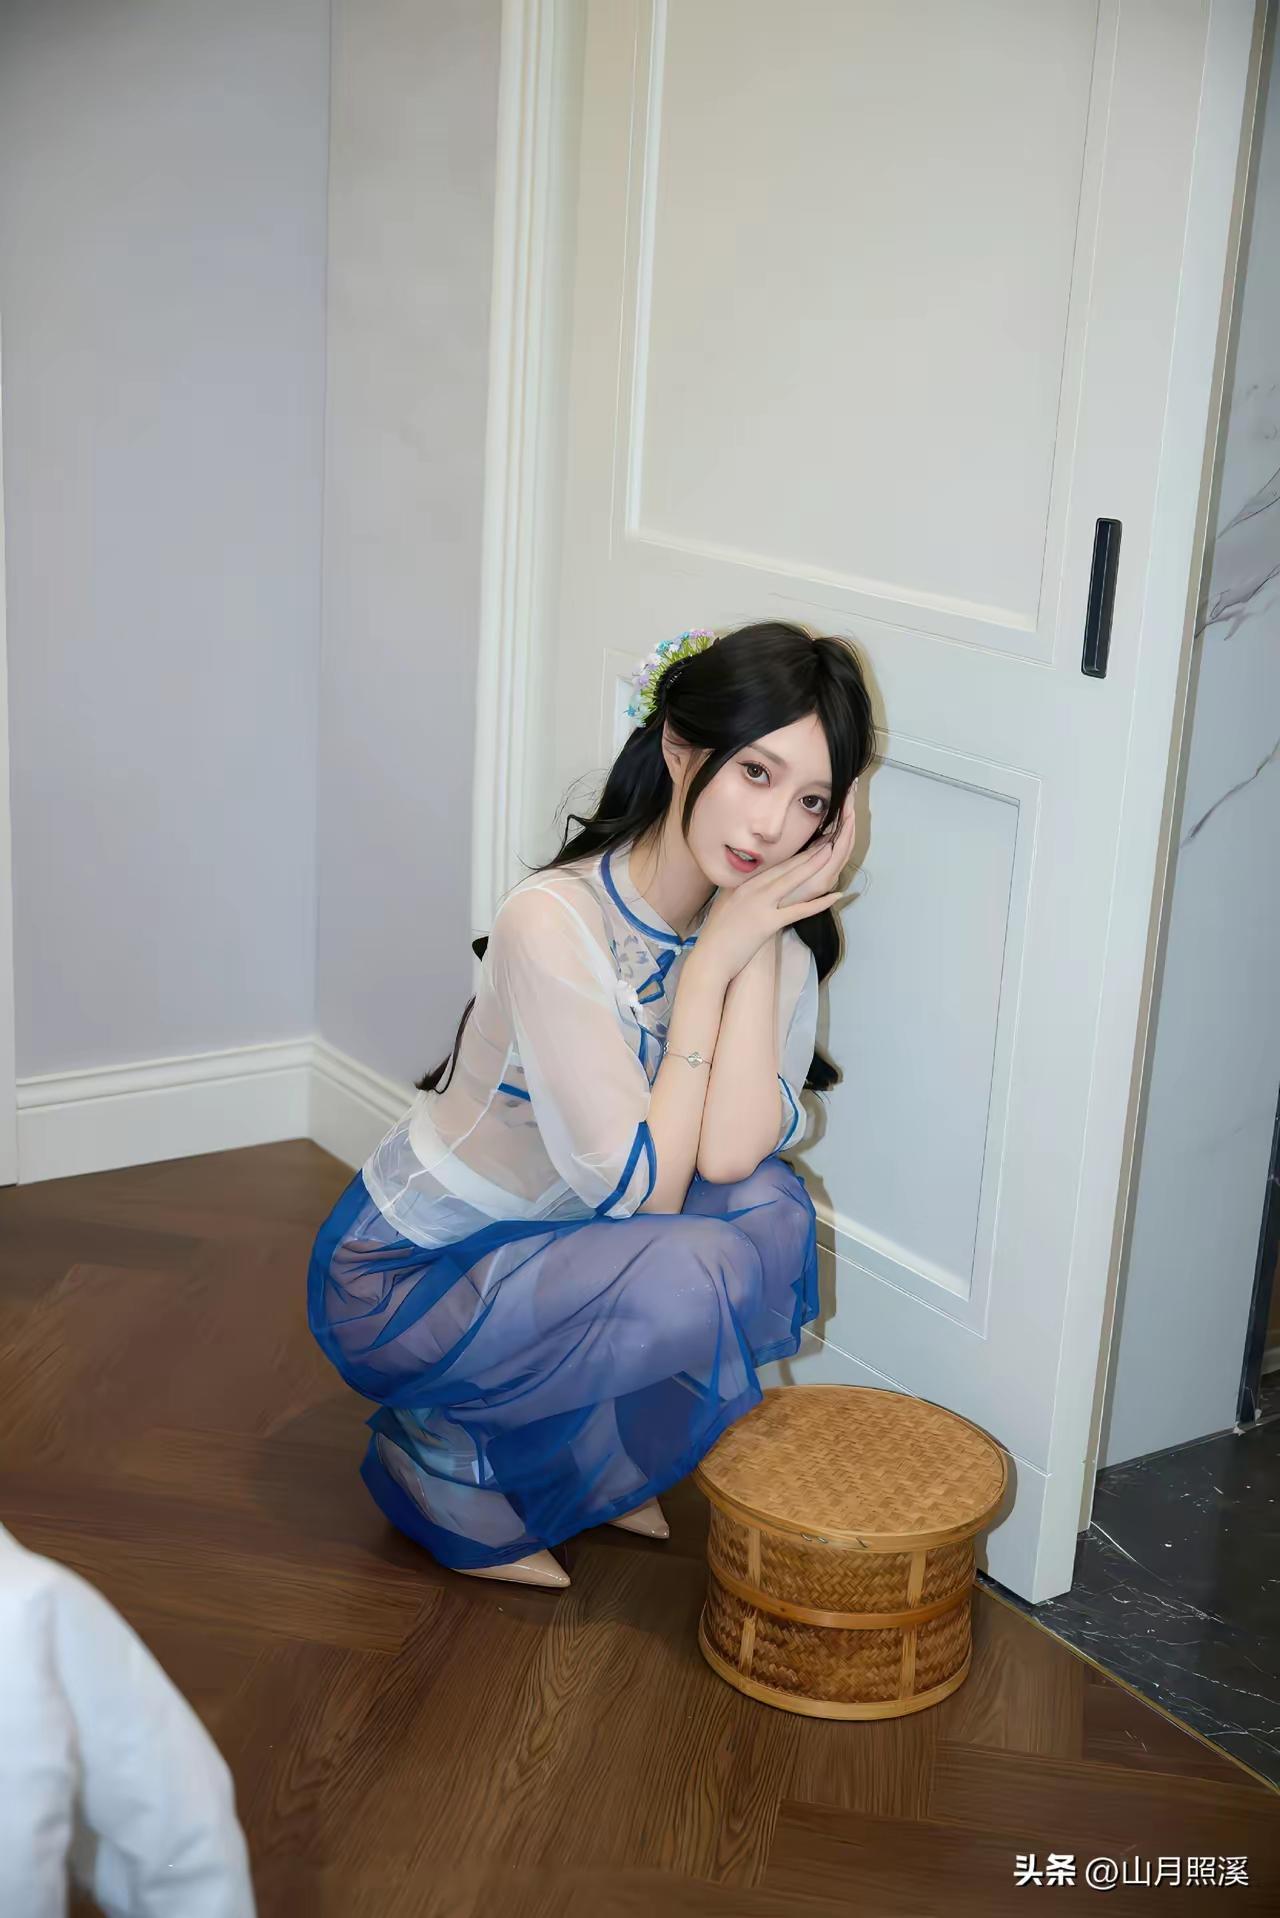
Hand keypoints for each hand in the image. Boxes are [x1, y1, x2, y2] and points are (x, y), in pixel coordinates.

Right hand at [694, 808, 854, 983]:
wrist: (711, 957)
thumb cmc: (717, 936)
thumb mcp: (727, 906)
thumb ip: (740, 893)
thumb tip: (750, 887)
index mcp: (741, 884)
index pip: (772, 865)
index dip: (793, 853)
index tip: (808, 843)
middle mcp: (750, 889)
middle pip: (784, 867)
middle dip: (806, 851)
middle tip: (826, 838)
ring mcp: (759, 904)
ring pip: (792, 880)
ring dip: (813, 864)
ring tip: (831, 851)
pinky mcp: (767, 923)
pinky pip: (799, 911)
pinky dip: (819, 903)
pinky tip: (835, 896)